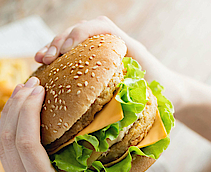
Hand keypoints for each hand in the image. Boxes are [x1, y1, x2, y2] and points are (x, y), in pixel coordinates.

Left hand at [0, 76, 117, 171]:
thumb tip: (128, 140)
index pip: (28, 147)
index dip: (28, 114)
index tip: (39, 89)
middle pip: (8, 141)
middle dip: (15, 106)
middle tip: (31, 81)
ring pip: (3, 147)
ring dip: (8, 116)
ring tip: (22, 91)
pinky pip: (6, 155)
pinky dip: (9, 130)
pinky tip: (19, 118)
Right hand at [35, 16, 186, 109]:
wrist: (171, 92)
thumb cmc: (163, 93)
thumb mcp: (154, 91)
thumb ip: (137, 92)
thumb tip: (112, 106)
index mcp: (126, 44)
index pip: (101, 26)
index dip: (81, 33)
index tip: (68, 50)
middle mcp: (111, 43)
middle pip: (80, 31)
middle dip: (60, 41)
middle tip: (48, 58)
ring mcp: (99, 52)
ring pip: (71, 41)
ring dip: (53, 48)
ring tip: (40, 60)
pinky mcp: (91, 63)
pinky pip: (70, 56)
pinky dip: (55, 60)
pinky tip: (42, 69)